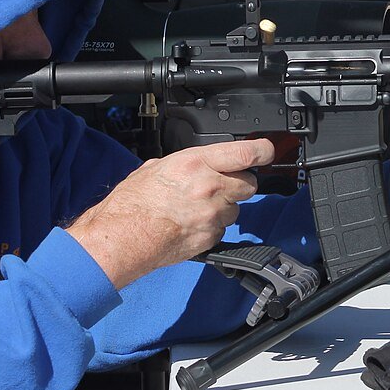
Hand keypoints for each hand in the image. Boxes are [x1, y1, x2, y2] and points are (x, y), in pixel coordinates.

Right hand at [66, 139, 272, 288]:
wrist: (121, 237)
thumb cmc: (131, 203)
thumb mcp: (155, 167)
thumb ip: (184, 164)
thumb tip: (196, 164)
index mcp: (196, 164)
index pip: (245, 153)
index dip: (262, 151)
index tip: (267, 151)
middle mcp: (209, 187)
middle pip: (249, 183)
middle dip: (240, 183)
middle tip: (221, 185)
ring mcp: (212, 215)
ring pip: (237, 209)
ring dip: (225, 207)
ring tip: (197, 208)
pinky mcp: (210, 237)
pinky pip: (222, 229)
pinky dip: (212, 227)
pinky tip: (191, 224)